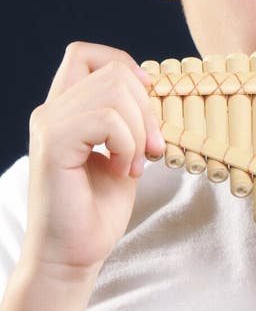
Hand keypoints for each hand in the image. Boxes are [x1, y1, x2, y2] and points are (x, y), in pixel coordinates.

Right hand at [22, 42, 163, 280]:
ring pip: (115, 92)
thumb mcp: (123, 150)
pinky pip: (108, 119)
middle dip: (147, 108)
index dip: (123, 65)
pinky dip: (128, 144)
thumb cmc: (97, 209)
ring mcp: (48, 125)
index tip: (145, 100)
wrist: (73, 258)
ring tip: (134, 164)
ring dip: (139, 130)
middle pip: (114, 71)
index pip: (84, 53)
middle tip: (152, 148)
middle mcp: (51, 110)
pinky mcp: (53, 144)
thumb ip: (128, 116)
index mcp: (64, 108)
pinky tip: (123, 171)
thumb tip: (151, 84)